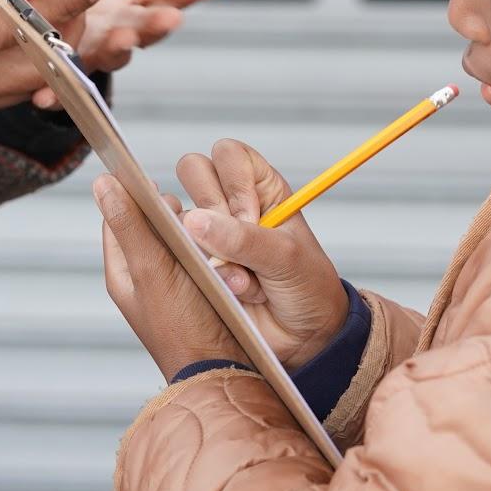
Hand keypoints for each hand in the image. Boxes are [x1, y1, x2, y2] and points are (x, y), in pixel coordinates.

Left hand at [40, 0, 223, 109]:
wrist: (44, 35)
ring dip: (119, 50)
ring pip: (111, 54)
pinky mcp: (64, 73)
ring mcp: (94, 52)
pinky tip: (45, 96)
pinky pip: (59, 85)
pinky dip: (55, 93)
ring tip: (120, 43)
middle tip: (171, 18)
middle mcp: (119, 27)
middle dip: (159, 23)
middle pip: (144, 26)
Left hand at [95, 173, 241, 378]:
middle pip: (150, 224)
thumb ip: (129, 225)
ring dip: (193, 231)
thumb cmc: (185, 326)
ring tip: (205, 242)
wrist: (223, 369)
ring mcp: (172, 283)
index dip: (133, 197)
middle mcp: (144, 277)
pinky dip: (208, 247)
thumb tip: (102, 182)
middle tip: (187, 220)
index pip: (118, 218)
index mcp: (123, 273)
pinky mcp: (198, 288)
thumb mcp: (152, 270)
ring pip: (178, 237)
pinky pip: (200, 254)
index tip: (155, 187)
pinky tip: (221, 254)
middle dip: (169, 214)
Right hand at [175, 140, 348, 369]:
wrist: (306, 337)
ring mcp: (212, 233)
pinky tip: (239, 291)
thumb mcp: (285, 257)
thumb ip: (243, 238)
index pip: (228, 153)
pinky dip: (211, 276)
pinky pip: (182, 256)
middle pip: (193, 171)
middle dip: (213, 208)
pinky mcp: (199, 264)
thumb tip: (193, 221)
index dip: (233, 180)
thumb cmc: (308, 286)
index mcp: (262, 187)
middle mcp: (233, 204)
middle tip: (240, 240)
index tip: (251, 215)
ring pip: (182, 216)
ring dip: (214, 249)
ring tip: (246, 276)